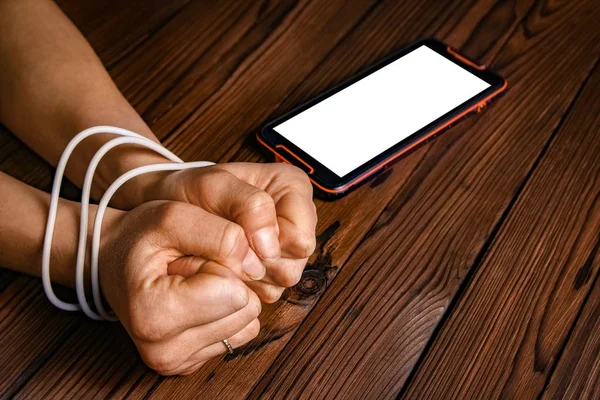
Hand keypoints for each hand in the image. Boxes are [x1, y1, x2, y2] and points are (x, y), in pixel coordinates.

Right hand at [99, 201, 262, 374]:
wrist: (111, 260)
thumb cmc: (139, 236)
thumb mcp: (174, 216)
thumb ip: (221, 235)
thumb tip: (257, 266)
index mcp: (155, 318)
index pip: (234, 291)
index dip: (221, 262)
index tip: (187, 257)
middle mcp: (166, 352)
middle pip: (246, 308)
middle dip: (228, 279)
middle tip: (189, 268)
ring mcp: (179, 362)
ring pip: (249, 321)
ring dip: (228, 295)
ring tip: (191, 282)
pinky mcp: (192, 363)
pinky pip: (240, 332)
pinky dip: (226, 311)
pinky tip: (197, 298)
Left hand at [140, 162, 317, 302]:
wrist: (166, 209)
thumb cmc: (191, 192)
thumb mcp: (213, 185)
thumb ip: (250, 205)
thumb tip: (272, 246)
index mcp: (293, 189)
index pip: (301, 238)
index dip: (270, 243)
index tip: (239, 232)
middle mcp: (296, 221)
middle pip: (294, 264)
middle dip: (257, 261)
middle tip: (227, 243)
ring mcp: (285, 251)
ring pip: (281, 282)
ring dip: (248, 275)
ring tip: (224, 253)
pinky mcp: (270, 274)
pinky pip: (266, 293)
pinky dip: (242, 285)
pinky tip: (226, 265)